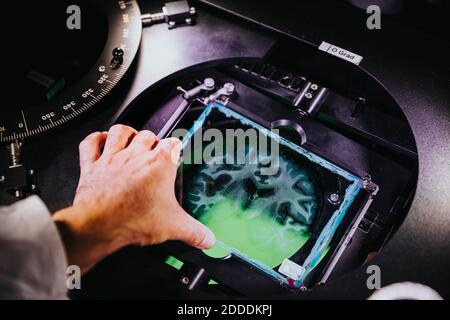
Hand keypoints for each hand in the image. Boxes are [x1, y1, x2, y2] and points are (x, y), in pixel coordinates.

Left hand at [53, 125, 214, 272]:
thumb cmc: (133, 219)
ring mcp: (112, 158)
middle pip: (148, 135)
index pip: (172, 144)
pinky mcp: (91, 166)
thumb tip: (208, 239)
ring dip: (126, 133)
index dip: (175, 147)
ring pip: (120, 131)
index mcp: (159, 164)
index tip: (176, 152)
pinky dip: (94, 139)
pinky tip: (100, 141)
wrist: (99, 225)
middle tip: (154, 152)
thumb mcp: (173, 227)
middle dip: (152, 141)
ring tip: (131, 139)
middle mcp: (135, 155)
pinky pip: (90, 143)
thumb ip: (194, 232)